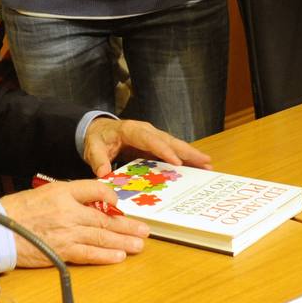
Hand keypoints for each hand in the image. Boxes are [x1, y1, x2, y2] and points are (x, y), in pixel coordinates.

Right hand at [0, 179, 149, 266]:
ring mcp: (66, 232)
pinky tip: (118, 256)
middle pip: (104, 218)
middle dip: (127, 225)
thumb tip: (93, 200)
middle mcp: (68, 211)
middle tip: (144, 230)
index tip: (119, 205)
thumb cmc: (19, 209)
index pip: (96, 189)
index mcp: (64, 191)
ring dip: (123, 242)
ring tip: (138, 244)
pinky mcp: (61, 250)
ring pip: (101, 237)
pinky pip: (88, 254)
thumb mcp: (46, 191)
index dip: (111, 197)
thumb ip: (70, 194)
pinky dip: (105, 256)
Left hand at [82, 117, 211, 177]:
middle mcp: (146, 131)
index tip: (176, 161)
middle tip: (205, 161)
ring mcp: (152, 137)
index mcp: (131, 130)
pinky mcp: (155, 145)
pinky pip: (171, 151)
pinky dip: (184, 158)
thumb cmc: (97, 138)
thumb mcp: (93, 147)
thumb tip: (104, 172)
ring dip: (190, 154)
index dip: (163, 150)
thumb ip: (98, 159)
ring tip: (208, 165)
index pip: (149, 139)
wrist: (99, 130)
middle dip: (187, 151)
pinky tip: (197, 167)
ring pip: (174, 145)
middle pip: (168, 140)